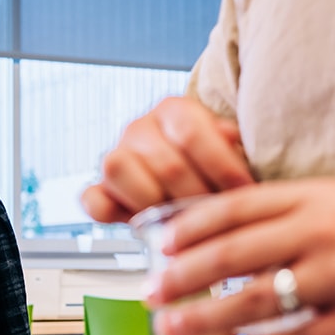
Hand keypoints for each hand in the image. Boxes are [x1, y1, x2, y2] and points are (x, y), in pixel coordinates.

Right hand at [81, 97, 253, 222]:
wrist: (188, 183)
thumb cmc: (212, 168)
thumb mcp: (233, 148)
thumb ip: (234, 145)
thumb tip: (231, 140)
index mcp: (173, 110)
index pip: (192, 134)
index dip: (221, 167)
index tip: (242, 191)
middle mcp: (139, 129)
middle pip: (164, 162)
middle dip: (195, 196)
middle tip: (214, 214)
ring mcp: (115, 157)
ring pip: (118, 169)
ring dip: (153, 202)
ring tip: (177, 219)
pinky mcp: (99, 189)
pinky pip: (92, 199)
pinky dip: (109, 212)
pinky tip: (138, 223)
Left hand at [147, 177, 334, 334]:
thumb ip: (290, 213)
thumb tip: (224, 235)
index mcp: (316, 198)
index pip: (235, 207)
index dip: (189, 227)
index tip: (158, 245)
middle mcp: (325, 233)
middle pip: (235, 253)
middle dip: (183, 275)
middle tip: (150, 292)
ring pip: (258, 299)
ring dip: (207, 316)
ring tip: (173, 326)